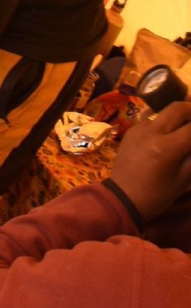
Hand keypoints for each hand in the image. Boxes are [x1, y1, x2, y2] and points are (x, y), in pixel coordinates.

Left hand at [109, 101, 190, 220]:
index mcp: (166, 147)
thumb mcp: (183, 179)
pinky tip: (166, 135)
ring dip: (176, 116)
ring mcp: (138, 129)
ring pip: (162, 112)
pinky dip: (162, 123)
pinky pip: (150, 120)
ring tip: (184, 127)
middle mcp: (151, 132)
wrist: (122, 198)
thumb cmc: (156, 195)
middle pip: (177, 108)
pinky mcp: (130, 131)